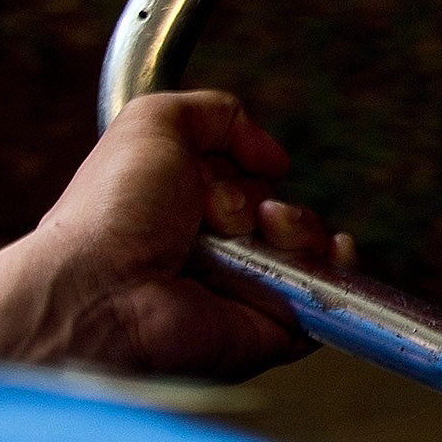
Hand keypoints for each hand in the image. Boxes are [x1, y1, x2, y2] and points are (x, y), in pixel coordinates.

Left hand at [0, 91, 347, 380]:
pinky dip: (337, 270)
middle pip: (282, 214)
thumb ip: (213, 112)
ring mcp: (246, 292)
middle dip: (268, 202)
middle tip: (220, 214)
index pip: (247, 183)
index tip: (217, 174)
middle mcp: (215, 254)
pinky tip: (327, 252)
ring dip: (297, 227)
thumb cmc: (114, 213)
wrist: (104, 293)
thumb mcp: (152, 124)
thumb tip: (268, 154)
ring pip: (310, 248)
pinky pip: (328, 296)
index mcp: (183, 212)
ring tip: (257, 233)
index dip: (243, 170)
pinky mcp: (273, 329)